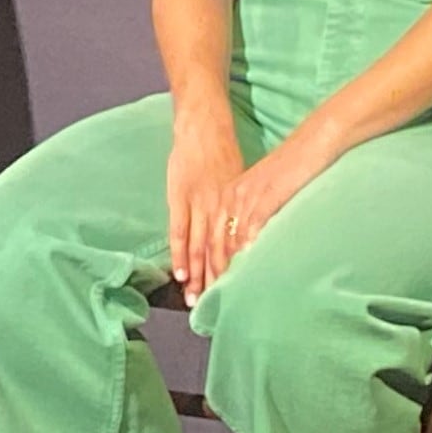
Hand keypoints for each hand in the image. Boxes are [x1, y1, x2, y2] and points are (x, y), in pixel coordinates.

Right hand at [164, 102, 244, 296]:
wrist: (204, 124)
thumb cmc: (223, 151)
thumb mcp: (241, 180)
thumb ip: (242, 205)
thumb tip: (251, 231)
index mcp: (237, 205)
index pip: (239, 244)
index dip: (237, 270)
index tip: (239, 293)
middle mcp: (221, 208)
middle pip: (221, 251)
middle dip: (218, 281)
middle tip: (217, 308)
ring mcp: (199, 203)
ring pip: (201, 246)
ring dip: (199, 275)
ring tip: (196, 300)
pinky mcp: (180, 197)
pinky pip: (180, 231)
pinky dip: (180, 254)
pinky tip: (181, 274)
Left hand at [198, 124, 336, 286]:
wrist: (311, 143)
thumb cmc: (293, 169)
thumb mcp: (263, 190)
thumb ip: (252, 214)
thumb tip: (248, 243)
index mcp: (229, 195)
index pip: (208, 235)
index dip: (201, 263)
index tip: (197, 286)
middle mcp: (232, 196)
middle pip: (211, 241)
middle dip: (205, 273)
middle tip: (201, 298)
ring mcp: (247, 196)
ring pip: (227, 239)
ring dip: (221, 268)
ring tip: (217, 292)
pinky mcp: (264, 195)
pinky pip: (250, 227)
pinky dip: (245, 249)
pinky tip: (243, 267)